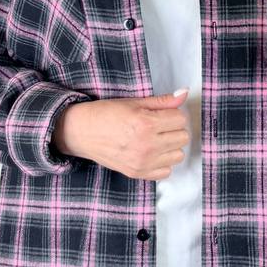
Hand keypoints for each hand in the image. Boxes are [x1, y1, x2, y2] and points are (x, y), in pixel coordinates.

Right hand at [52, 90, 190, 179]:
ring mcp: (143, 162)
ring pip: (178, 155)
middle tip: (158, 126)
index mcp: (146, 123)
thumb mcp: (134, 102)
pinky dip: (162, 162)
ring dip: (170, 146)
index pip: (180, 119)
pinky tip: (152, 153)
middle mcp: (146, 145)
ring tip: (155, 139)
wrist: (82, 132)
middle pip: (183, 137)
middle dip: (173, 129)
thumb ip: (162, 101)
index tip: (162, 114)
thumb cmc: (106, 114)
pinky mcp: (138, 173)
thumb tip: (184, 93)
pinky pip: (166, 171)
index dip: (172, 114)